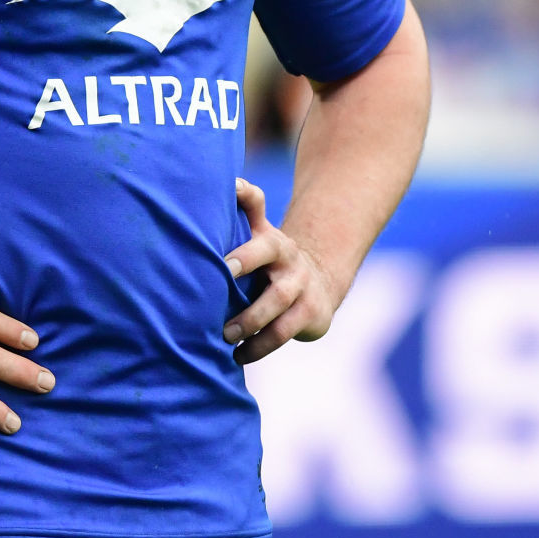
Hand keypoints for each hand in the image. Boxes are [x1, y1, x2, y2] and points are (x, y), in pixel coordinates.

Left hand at [222, 178, 342, 364]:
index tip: (224, 256)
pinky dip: (260, 347)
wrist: (318, 281)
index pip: (260, 219)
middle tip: (221, 276)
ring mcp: (301, 288)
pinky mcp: (310, 315)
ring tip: (225, 336)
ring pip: (278, 302)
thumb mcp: (258, 231)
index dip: (246, 224)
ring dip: (251, 319)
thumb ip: (245, 206)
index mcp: (272, 239)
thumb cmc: (270, 256)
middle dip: (246, 265)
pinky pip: (284, 333)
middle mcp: (289, 260)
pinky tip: (238, 356)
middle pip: (270, 256)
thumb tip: (227, 181)